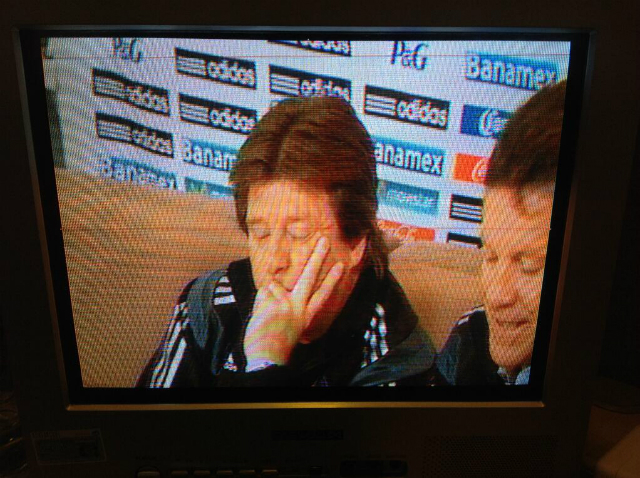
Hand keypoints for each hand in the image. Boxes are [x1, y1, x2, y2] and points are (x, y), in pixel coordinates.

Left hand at [244, 236, 344, 367]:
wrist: (266, 358)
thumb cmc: (276, 343)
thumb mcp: (290, 325)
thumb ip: (290, 305)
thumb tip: (277, 284)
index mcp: (306, 315)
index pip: (322, 294)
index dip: (332, 279)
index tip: (341, 265)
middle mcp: (299, 308)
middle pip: (309, 276)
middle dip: (317, 257)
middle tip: (324, 240)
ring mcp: (286, 304)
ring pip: (274, 286)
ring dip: (268, 298)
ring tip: (268, 317)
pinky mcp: (272, 303)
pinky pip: (263, 292)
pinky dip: (260, 302)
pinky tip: (262, 316)